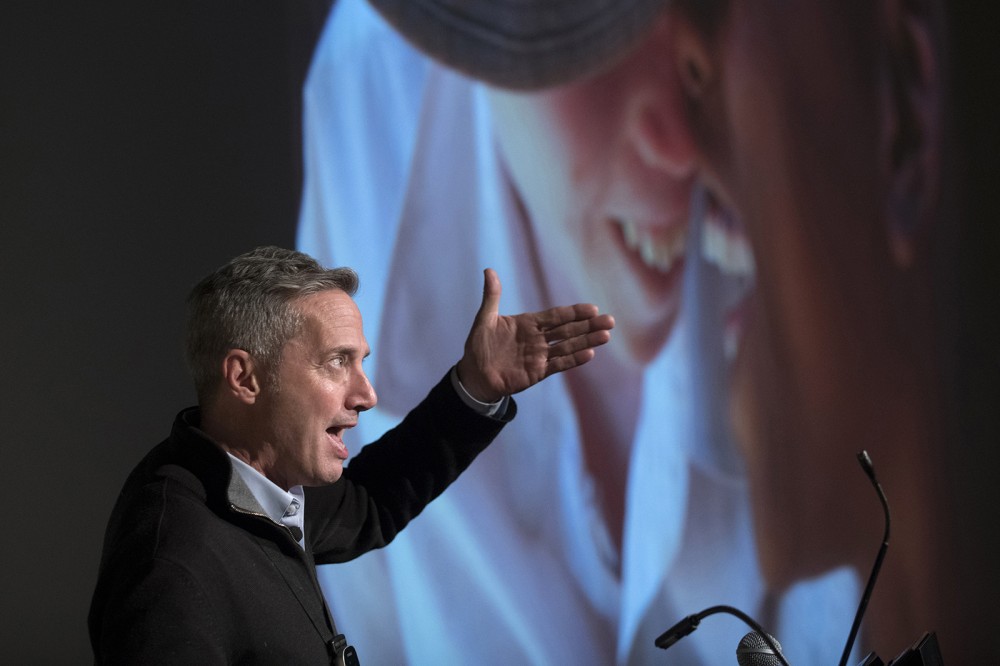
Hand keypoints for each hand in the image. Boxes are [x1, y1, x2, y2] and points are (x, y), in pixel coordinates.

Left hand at [455, 269, 614, 402]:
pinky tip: (590, 353)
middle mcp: (538, 338)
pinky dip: (573, 359)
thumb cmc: (479, 346)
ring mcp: (539, 356)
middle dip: (589, 325)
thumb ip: (492, 296)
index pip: (555, 316)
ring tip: (606, 336)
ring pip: (568, 346)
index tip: (592, 308)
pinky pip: (559, 364)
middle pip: (568, 330)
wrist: (474, 375)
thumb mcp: (484, 319)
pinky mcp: (537, 372)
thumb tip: (489, 270)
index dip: (573, 312)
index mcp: (528, 323)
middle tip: (610, 320)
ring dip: (587, 341)